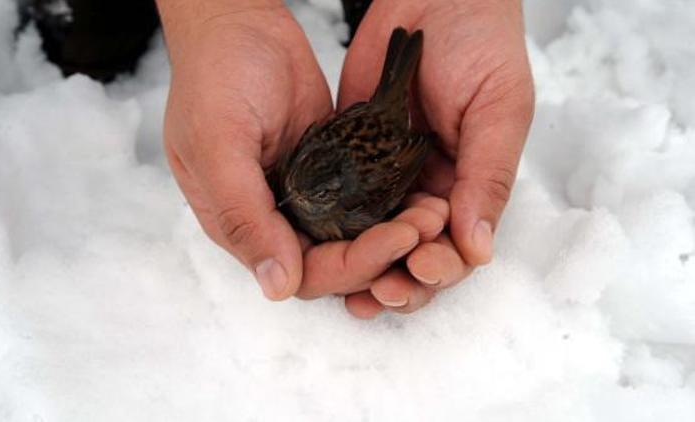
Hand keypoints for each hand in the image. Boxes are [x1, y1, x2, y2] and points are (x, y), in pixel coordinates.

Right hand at [157, 1, 437, 302]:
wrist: (239, 24)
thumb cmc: (215, 78)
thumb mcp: (218, 145)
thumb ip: (242, 215)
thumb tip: (277, 286)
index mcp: (243, 225)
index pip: (304, 273)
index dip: (352, 265)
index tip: (396, 239)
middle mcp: (278, 218)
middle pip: (338, 261)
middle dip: (385, 250)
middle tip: (427, 224)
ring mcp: (308, 194)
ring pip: (357, 235)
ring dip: (396, 230)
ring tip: (434, 212)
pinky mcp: (333, 168)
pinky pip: (367, 199)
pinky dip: (394, 203)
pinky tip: (423, 195)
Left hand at [335, 0, 534, 317]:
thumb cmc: (482, 45)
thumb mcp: (499, 109)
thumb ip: (488, 176)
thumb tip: (479, 248)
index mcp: (472, 185)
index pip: (460, 248)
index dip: (442, 268)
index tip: (421, 268)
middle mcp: (431, 189)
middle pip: (415, 256)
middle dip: (401, 280)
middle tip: (381, 291)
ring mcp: (390, 175)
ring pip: (378, 240)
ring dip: (366, 269)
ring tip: (352, 291)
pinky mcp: (354, 155)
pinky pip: (345, 203)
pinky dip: (336, 230)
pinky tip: (321, 249)